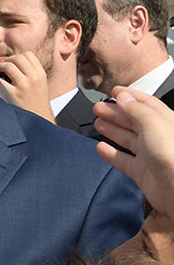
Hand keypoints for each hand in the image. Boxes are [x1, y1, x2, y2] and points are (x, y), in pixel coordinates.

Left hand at [0, 52, 54, 122]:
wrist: (39, 122)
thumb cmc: (35, 103)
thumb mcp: (39, 84)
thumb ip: (30, 72)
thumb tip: (11, 60)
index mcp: (41, 74)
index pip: (28, 55)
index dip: (17, 57)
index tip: (12, 63)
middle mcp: (34, 78)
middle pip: (17, 57)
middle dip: (7, 60)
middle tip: (1, 68)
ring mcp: (23, 86)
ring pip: (8, 65)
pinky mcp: (12, 95)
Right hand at [94, 87, 173, 220]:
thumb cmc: (173, 156)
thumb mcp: (153, 123)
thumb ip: (135, 109)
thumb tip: (124, 97)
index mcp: (166, 122)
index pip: (146, 104)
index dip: (129, 96)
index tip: (114, 92)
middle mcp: (158, 138)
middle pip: (134, 121)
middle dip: (115, 112)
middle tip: (99, 108)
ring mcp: (150, 155)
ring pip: (127, 139)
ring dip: (112, 129)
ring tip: (98, 122)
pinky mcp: (142, 172)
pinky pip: (123, 160)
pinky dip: (110, 153)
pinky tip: (101, 147)